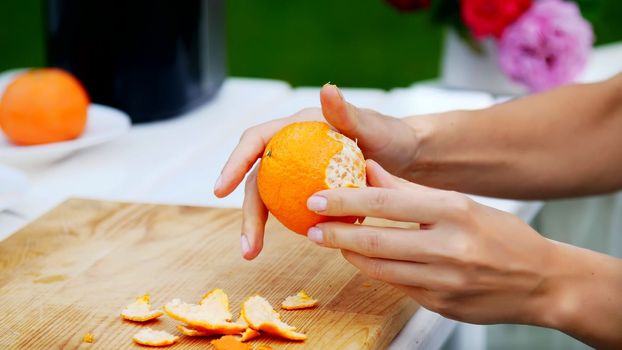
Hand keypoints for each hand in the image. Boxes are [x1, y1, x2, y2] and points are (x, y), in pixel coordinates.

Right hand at [215, 84, 418, 258]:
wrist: (404, 157)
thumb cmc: (389, 136)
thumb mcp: (372, 126)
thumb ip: (347, 113)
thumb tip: (327, 89)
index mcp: (297, 127)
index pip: (256, 141)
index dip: (235, 163)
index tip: (221, 189)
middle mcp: (292, 147)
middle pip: (259, 178)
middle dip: (247, 211)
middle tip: (247, 245)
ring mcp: (298, 169)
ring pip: (270, 196)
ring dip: (258, 224)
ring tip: (252, 252)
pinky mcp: (308, 188)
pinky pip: (290, 206)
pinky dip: (285, 224)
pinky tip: (285, 246)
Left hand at [306, 159, 557, 324]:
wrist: (543, 282)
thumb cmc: (501, 235)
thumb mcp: (461, 203)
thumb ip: (411, 190)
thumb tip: (368, 171)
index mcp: (455, 211)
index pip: (387, 203)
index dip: (346, 201)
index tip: (317, 198)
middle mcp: (449, 247)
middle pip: (376, 241)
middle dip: (336, 234)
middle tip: (312, 227)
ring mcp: (444, 280)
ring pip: (380, 269)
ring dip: (350, 255)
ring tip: (333, 242)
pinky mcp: (441, 304)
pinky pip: (396, 286)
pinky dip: (375, 271)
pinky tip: (364, 261)